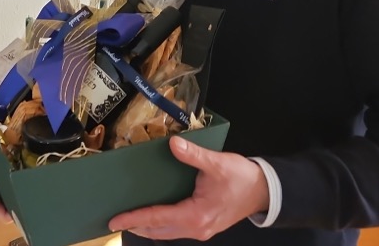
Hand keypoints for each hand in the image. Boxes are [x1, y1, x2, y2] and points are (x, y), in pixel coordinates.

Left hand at [108, 136, 268, 240]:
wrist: (264, 191)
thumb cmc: (241, 178)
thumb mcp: (217, 163)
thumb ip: (193, 155)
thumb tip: (174, 144)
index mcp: (196, 215)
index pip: (157, 218)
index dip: (134, 218)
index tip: (114, 219)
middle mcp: (196, 228)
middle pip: (158, 231)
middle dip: (135, 226)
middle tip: (114, 220)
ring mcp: (200, 230)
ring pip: (166, 233)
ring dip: (147, 227)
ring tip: (128, 219)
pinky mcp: (204, 226)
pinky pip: (175, 229)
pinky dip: (160, 225)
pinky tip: (152, 216)